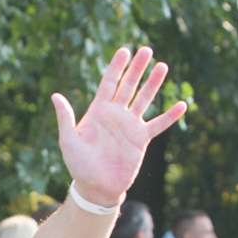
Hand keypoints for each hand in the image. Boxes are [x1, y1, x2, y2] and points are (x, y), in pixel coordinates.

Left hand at [51, 47, 186, 208]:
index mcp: (98, 111)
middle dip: (137, 68)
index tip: (124, 51)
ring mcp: (129, 126)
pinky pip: (158, 125)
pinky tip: (182, 105)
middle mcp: (115, 115)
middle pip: (128, 86)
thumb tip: (56, 95)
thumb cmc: (79, 165)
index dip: (116, 67)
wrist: (96, 187)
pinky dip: (170, 116)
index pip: (108, 83)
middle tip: (146, 50)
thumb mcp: (68, 140)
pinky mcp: (141, 140)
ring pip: (144, 99)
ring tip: (163, 66)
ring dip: (153, 84)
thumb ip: (65, 118)